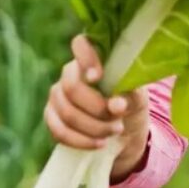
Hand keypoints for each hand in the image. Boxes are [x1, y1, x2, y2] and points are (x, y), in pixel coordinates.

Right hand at [44, 35, 150, 179]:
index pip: (80, 44)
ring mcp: (57, 94)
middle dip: (97, 109)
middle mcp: (70, 72)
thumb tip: (116, 105)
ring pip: (67, 113)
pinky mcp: (51, 116)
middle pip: (72, 88)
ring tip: (115, 130)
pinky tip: (99, 143)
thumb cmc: (129, 100)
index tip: (97, 77)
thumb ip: (128, 96)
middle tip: (117, 118)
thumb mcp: (137, 96)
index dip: (85, 58)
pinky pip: (59, 131)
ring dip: (94, 128)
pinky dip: (81, 140)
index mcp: (92, 57)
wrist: (122, 124)